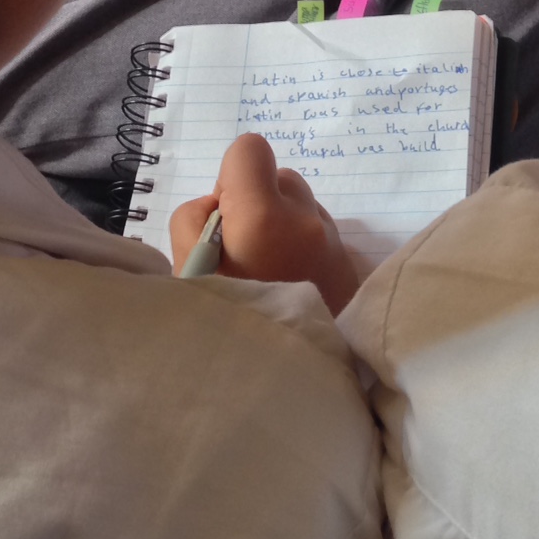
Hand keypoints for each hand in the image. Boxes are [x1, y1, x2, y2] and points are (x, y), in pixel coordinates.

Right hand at [170, 131, 359, 315]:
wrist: (298, 388)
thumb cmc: (230, 330)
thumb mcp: (187, 275)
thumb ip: (194, 222)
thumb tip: (221, 208)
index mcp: (264, 217)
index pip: (248, 149)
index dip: (229, 180)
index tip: (224, 225)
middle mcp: (306, 219)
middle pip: (276, 176)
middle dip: (254, 204)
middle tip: (241, 256)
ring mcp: (335, 241)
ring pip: (300, 205)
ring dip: (280, 225)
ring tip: (267, 273)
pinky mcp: (351, 263)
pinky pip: (318, 233)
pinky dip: (301, 248)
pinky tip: (291, 285)